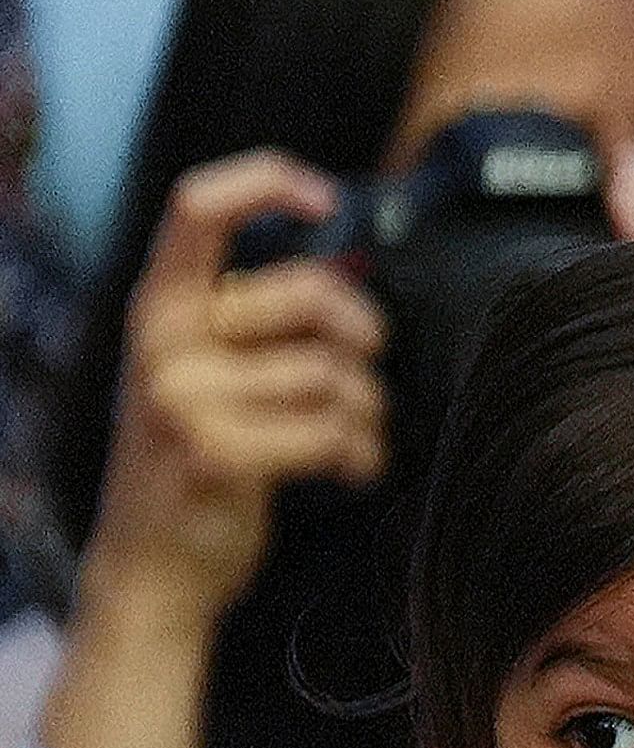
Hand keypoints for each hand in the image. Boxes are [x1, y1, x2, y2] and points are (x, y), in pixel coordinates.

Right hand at [86, 151, 388, 635]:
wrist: (152, 566)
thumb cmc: (199, 457)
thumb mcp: (206, 371)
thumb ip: (258, 319)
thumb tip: (350, 268)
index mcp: (159, 306)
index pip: (198, 207)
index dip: (267, 182)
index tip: (323, 199)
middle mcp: (163, 342)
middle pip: (309, 292)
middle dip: (364, 332)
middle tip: (363, 367)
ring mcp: (182, 398)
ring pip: (333, 372)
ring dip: (367, 411)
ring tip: (350, 435)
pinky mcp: (217, 454)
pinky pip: (333, 432)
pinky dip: (361, 455)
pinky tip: (347, 470)